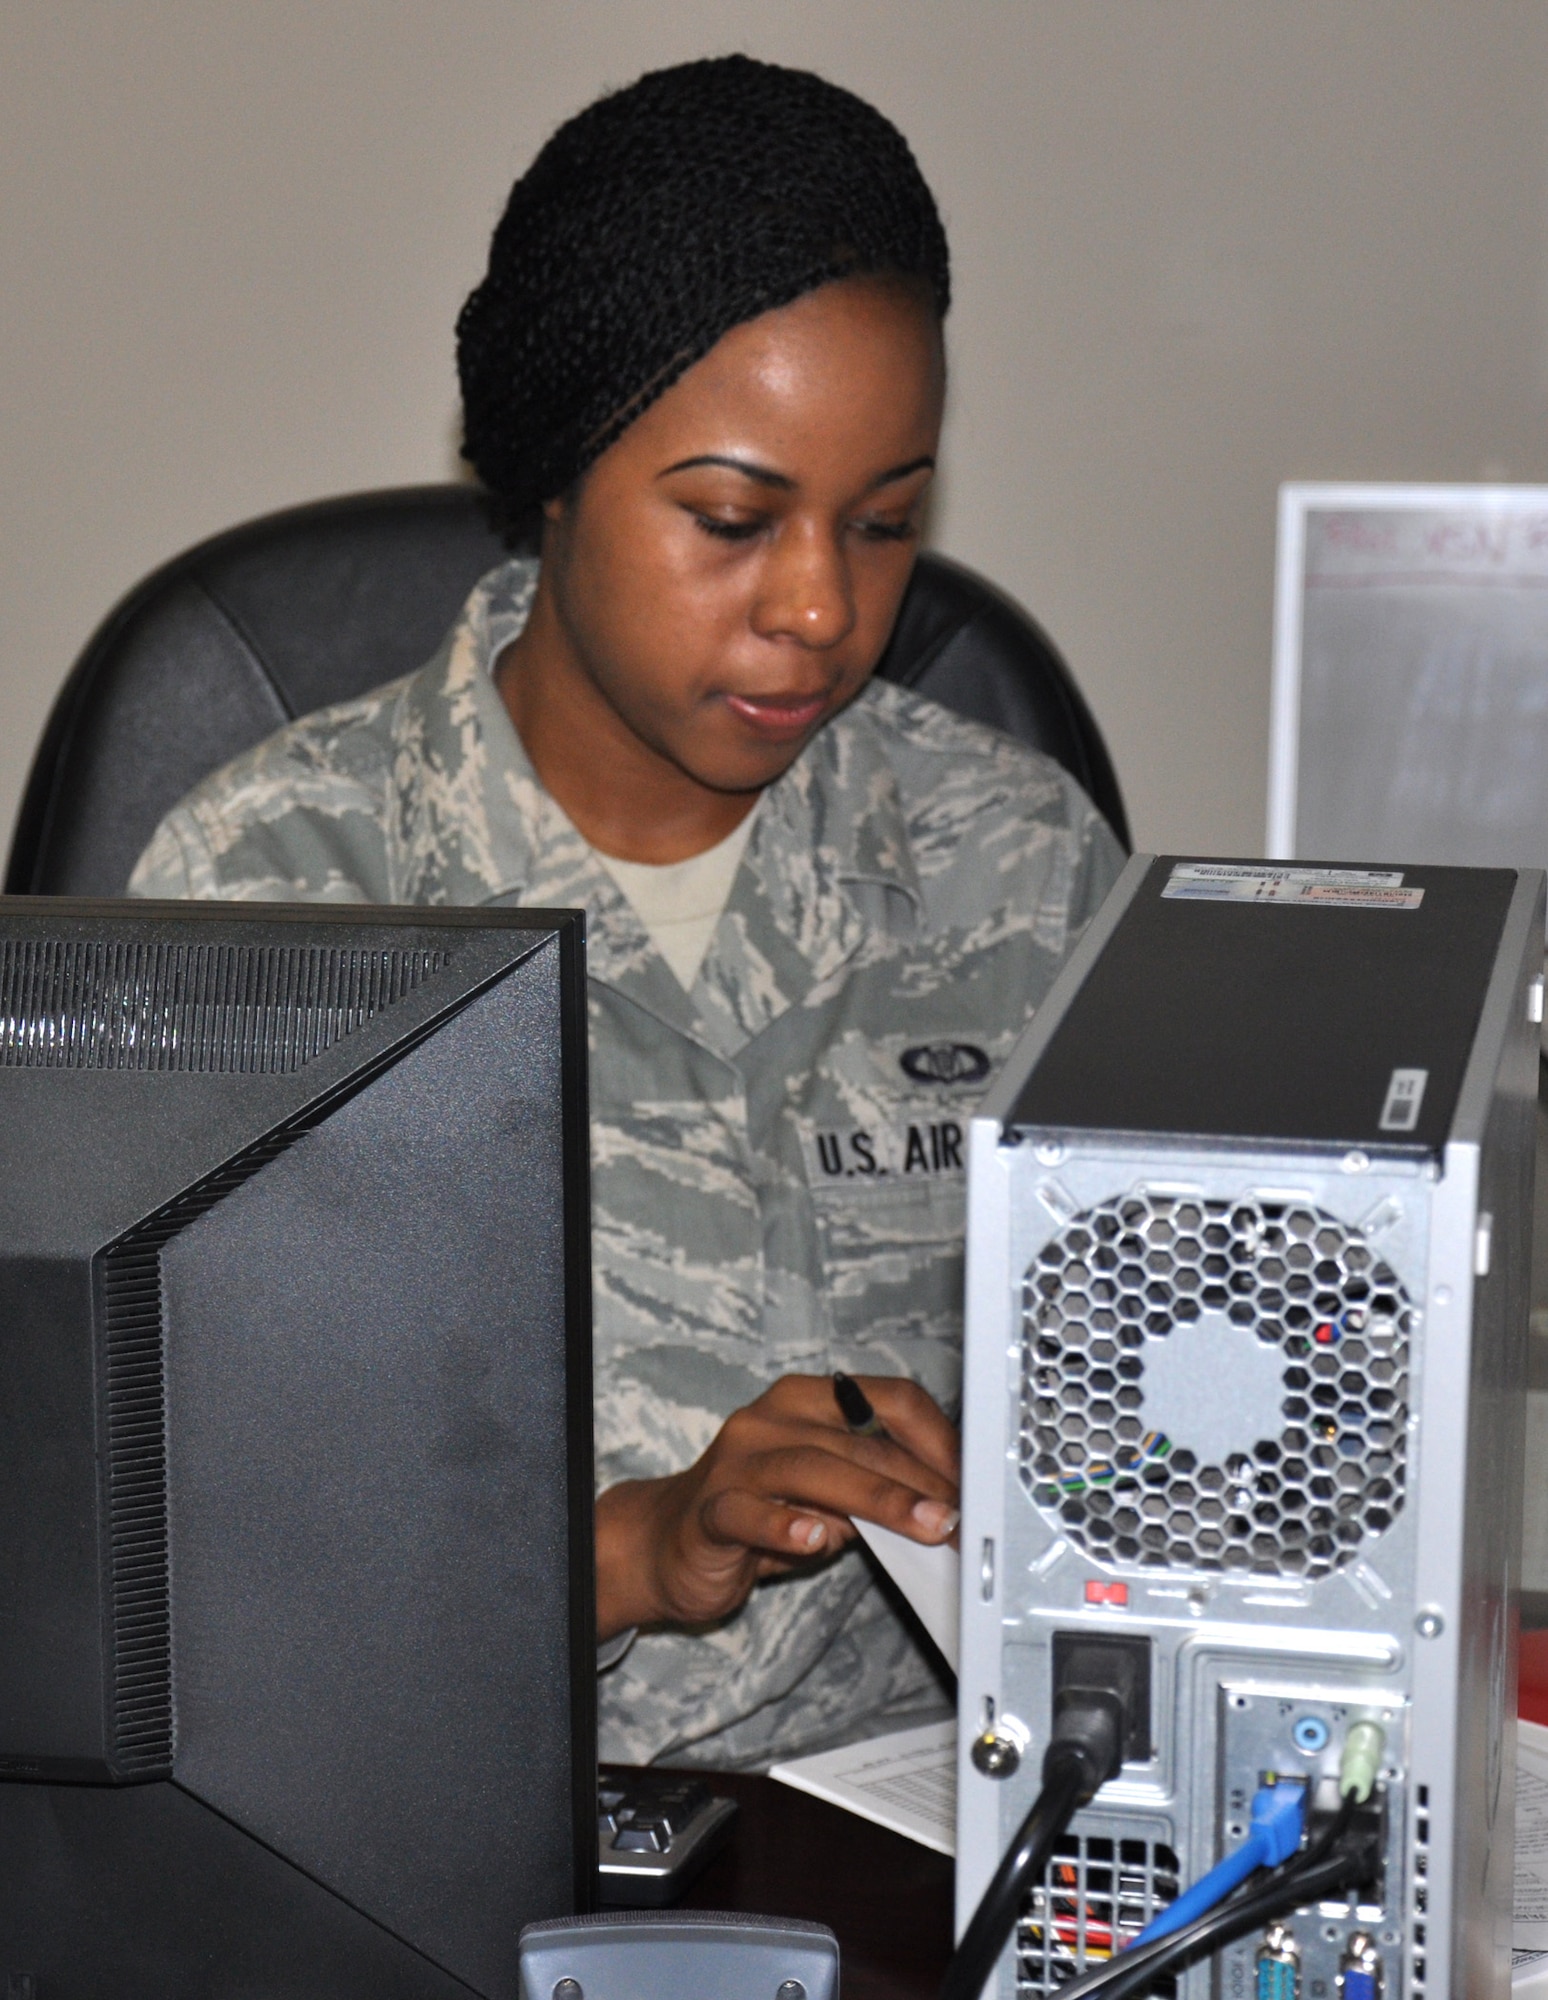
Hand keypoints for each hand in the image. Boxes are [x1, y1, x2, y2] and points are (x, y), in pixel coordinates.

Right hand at [595, 1373, 959, 1640]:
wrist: (667, 1543)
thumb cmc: (756, 1512)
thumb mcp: (825, 1496)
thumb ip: (872, 1490)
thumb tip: (942, 1504)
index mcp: (807, 1402)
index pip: (887, 1400)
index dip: (937, 1438)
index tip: (972, 1480)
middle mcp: (770, 1420)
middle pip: (858, 1437)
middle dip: (919, 1477)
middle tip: (959, 1513)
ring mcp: (737, 1461)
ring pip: (813, 1467)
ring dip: (877, 1497)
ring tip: (921, 1523)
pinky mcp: (710, 1509)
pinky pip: (748, 1511)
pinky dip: (785, 1524)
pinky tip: (816, 1540)